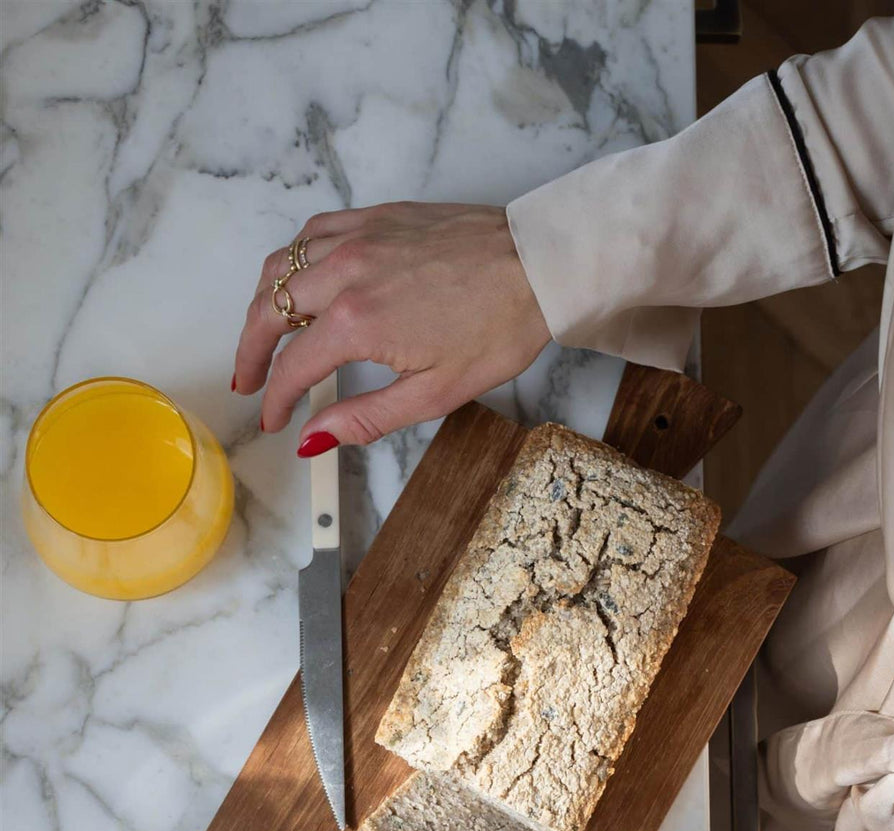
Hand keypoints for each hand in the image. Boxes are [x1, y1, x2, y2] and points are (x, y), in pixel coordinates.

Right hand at [234, 203, 550, 449]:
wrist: (537, 265)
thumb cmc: (499, 327)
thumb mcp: (433, 394)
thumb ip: (364, 418)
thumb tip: (312, 441)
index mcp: (357, 322)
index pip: (292, 367)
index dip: (275, 399)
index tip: (273, 419)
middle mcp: (346, 272)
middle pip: (269, 309)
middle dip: (251, 351)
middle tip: (247, 380)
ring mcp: (358, 237)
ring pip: (281, 265)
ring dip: (263, 302)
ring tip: (262, 334)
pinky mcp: (375, 217)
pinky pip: (312, 233)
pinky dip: (293, 259)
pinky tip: (298, 279)